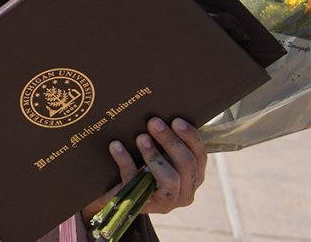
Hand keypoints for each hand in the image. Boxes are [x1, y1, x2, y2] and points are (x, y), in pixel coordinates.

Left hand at [81, 117, 207, 218]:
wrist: (117, 195)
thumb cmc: (143, 168)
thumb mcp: (160, 155)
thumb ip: (166, 141)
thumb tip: (160, 112)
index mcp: (194, 177)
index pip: (200, 155)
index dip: (190, 137)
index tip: (176, 120)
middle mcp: (186, 192)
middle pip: (187, 164)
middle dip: (171, 141)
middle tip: (154, 122)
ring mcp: (166, 202)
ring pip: (169, 178)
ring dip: (155, 155)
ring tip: (140, 137)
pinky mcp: (142, 204)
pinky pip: (135, 182)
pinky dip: (125, 161)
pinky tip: (116, 146)